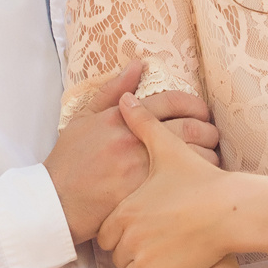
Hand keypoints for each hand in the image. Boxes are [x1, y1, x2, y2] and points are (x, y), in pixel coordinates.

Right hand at [45, 61, 220, 242]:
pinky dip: (198, 178)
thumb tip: (138, 65)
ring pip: (192, 155)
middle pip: (189, 126)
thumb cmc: (69, 161)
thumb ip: (112, 90)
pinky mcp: (146, 195)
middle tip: (212, 133)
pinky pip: (184, 183)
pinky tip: (200, 180)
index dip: (194, 104)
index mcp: (122, 117)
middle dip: (208, 128)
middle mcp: (134, 140)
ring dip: (208, 153)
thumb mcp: (84, 118)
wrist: (56, 201)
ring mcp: (141, 168)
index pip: (171, 101)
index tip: (201, 112)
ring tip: (210, 155)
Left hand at [100, 92, 238, 267]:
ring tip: (155, 265)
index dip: (118, 235)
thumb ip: (142, 125)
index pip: (104, 235)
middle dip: (127, 257)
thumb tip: (126, 99)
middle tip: (147, 249)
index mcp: (125, 211)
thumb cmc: (201, 181)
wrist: (233, 211)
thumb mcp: (170, 150)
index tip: (135, 232)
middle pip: (115, 259)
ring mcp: (145, 262)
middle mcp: (129, 239)